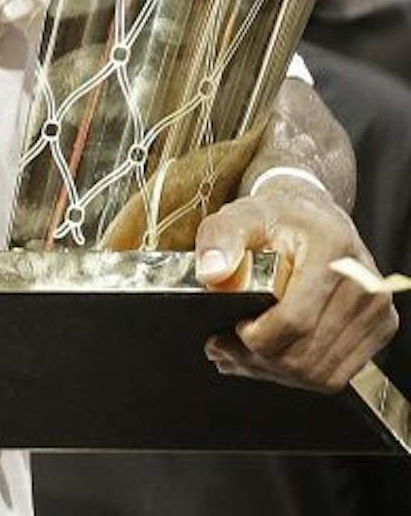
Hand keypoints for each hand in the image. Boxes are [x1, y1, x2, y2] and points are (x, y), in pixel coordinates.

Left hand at [195, 183, 400, 390]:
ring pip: (319, 372)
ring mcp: (375, 312)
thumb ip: (220, 238)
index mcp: (332, 253)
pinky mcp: (378, 331)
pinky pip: (333, 374)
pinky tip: (265, 361)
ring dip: (272, 372)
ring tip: (236, 356)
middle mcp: (364, 286)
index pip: (296, 320)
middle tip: (220, 348)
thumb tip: (212, 273)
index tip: (232, 328)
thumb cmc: (281, 218)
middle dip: (255, 359)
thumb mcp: (241, 214)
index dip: (257, 336)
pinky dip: (295, 375)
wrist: (317, 218)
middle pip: (306, 353)